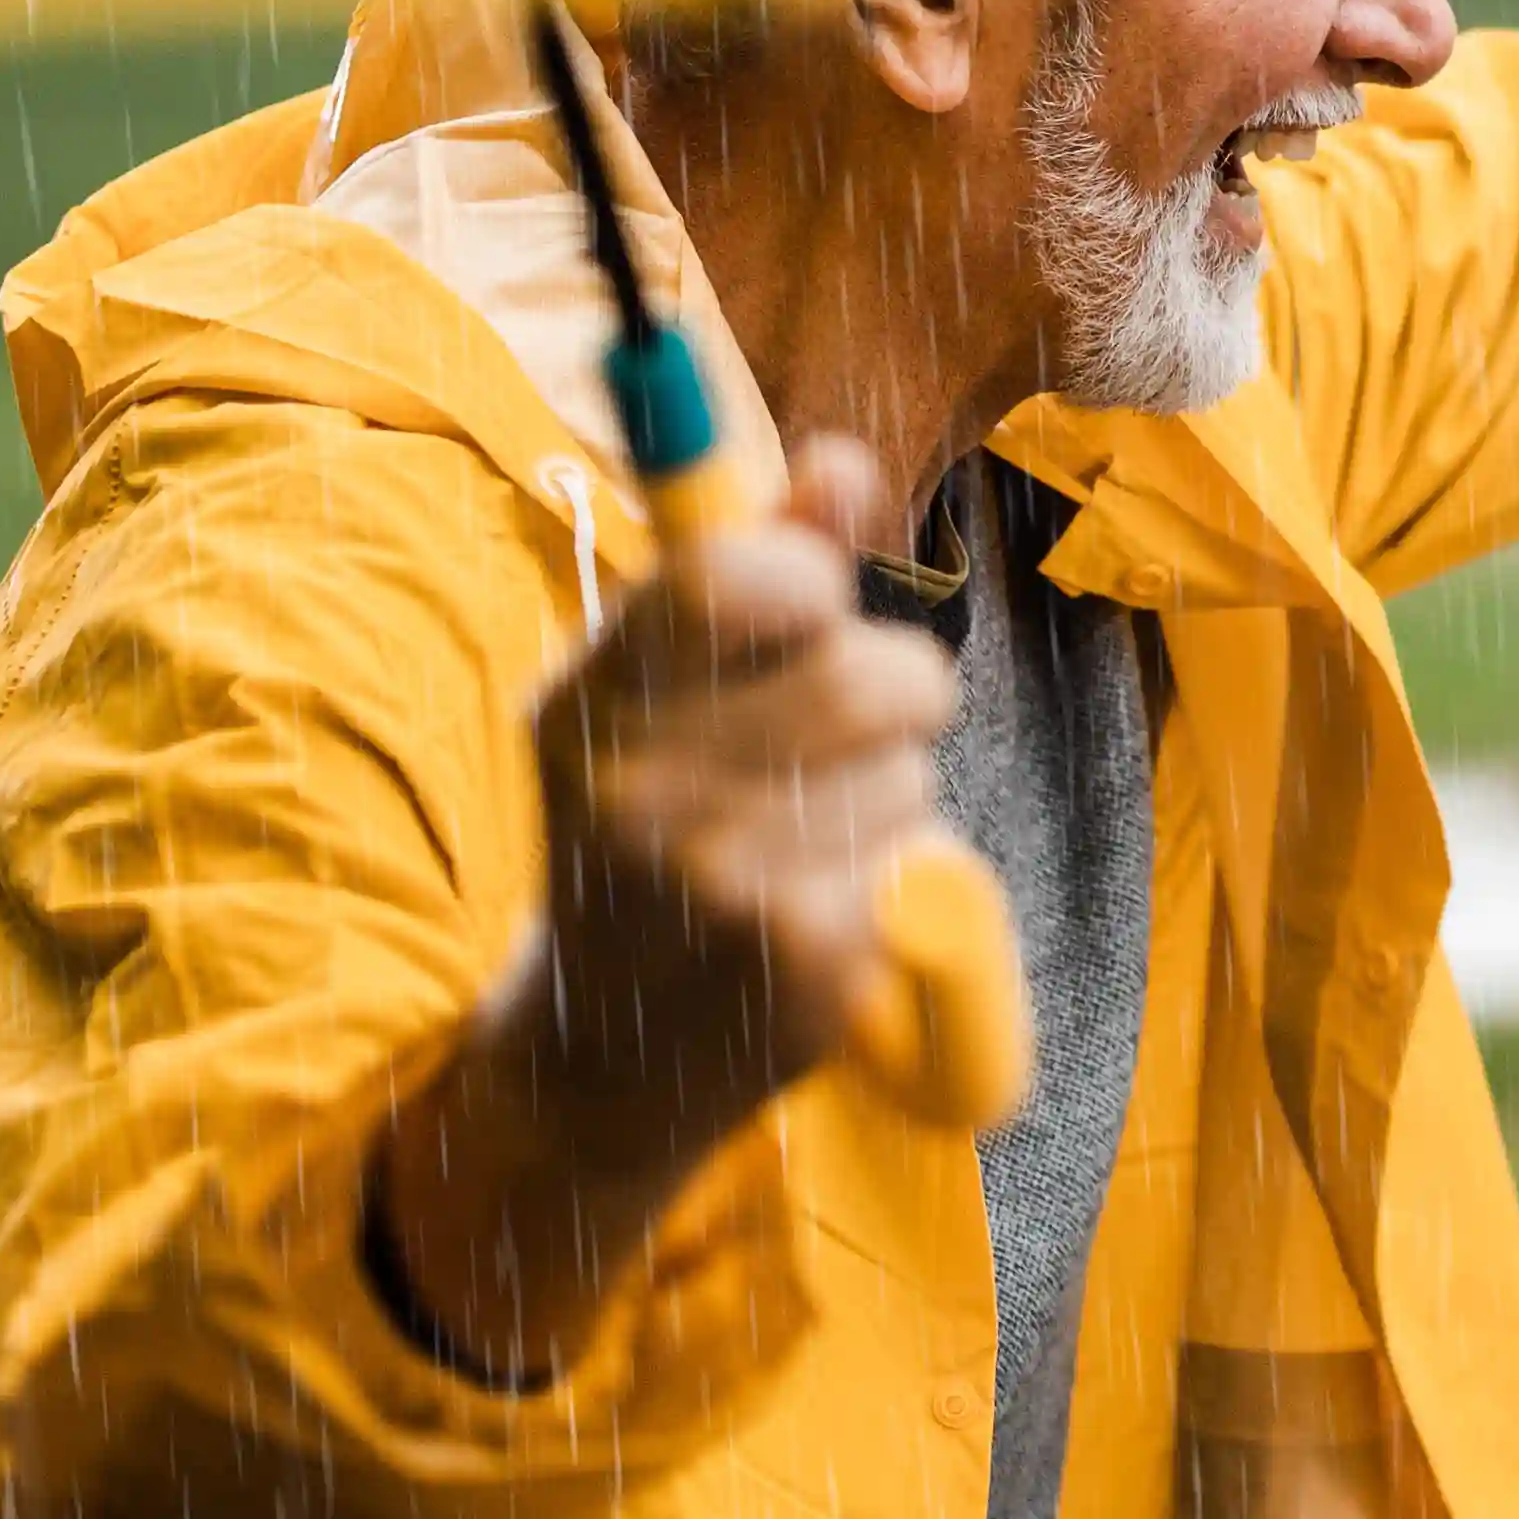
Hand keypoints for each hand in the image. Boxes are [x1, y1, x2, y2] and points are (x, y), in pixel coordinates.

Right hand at [375, 433, 957, 1379]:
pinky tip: (830, 917)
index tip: (804, 614)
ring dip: (895, 796)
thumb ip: (763, 562)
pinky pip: (930, 858)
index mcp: (589, 701)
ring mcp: (718, 885)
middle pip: (873, 671)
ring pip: (913, 769)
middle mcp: (636, 792)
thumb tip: (843, 461)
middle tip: (835, 748)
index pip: (742, 576)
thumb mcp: (669, 692)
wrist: (607, 1056)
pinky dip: (908, 877)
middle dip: (892, 696)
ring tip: (808, 845)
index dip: (810, 583)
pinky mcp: (806, 965)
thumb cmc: (659, 833)